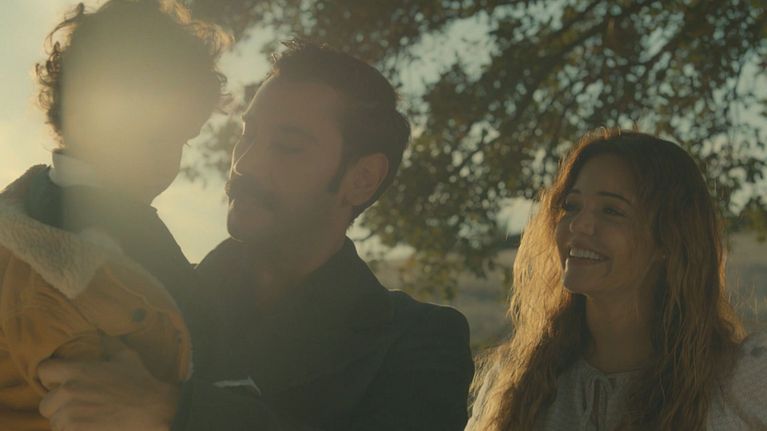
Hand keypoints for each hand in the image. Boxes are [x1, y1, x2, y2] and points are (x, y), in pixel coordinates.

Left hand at [38, 337, 179, 430]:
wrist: (152, 409)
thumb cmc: (140, 383)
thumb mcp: (126, 357)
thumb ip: (108, 344)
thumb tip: (100, 331)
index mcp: (77, 370)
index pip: (43, 370)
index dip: (49, 376)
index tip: (56, 382)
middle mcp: (69, 390)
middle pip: (45, 403)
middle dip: (59, 406)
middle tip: (76, 406)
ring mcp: (71, 412)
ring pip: (55, 421)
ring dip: (67, 421)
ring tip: (86, 417)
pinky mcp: (77, 429)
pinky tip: (90, 425)